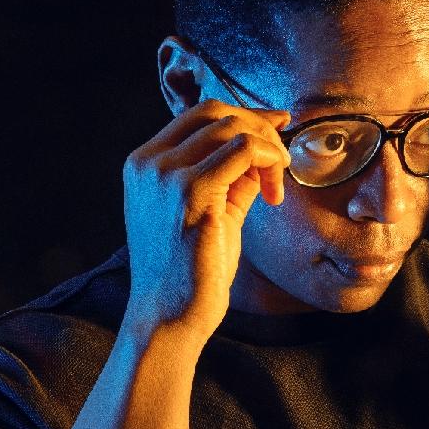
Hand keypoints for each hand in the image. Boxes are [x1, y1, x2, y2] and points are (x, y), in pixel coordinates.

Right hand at [121, 100, 290, 337]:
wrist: (169, 316)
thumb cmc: (190, 272)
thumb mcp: (210, 212)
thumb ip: (230, 178)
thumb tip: (263, 148)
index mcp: (144, 163)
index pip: (199, 114)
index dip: (244, 115)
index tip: (277, 129)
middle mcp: (149, 163)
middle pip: (216, 112)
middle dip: (259, 127)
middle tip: (283, 159)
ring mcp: (166, 175)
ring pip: (232, 128)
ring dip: (268, 149)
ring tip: (276, 185)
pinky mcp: (191, 192)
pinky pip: (243, 150)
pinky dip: (268, 161)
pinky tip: (273, 194)